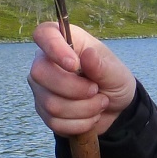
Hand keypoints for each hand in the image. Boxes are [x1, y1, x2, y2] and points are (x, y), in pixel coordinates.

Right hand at [28, 22, 137, 136]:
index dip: (54, 47)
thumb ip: (102, 65)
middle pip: (39, 73)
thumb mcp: (117, 73)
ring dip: (83, 109)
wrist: (115, 109)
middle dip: (74, 89)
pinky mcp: (43, 111)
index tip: (74, 64)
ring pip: (51, 103)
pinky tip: (90, 116)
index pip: (44, 33)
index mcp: (65, 42)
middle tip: (96, 90)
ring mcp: (42, 88)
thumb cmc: (113, 81)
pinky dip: (80, 123)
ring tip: (99, 103)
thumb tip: (87, 55)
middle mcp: (46, 63)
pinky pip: (55, 122)